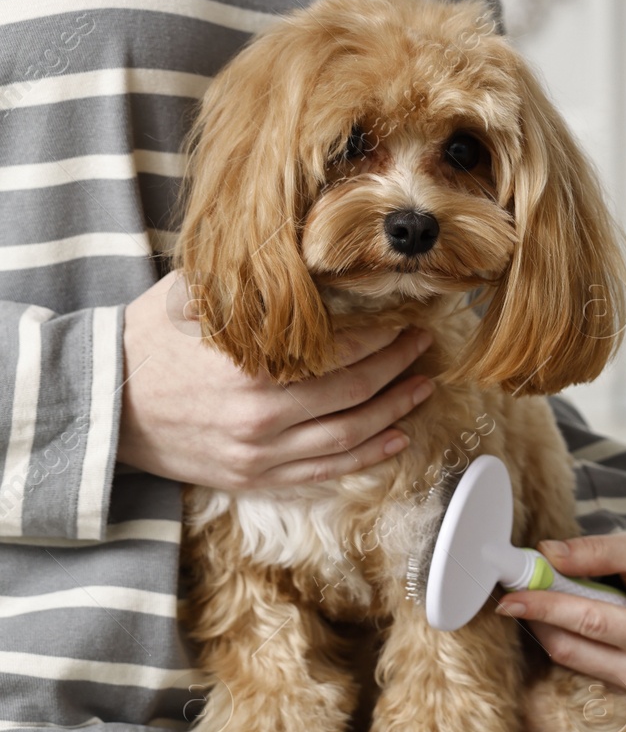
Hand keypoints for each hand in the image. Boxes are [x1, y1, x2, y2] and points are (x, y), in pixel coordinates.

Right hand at [117, 272, 435, 488]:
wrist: (95, 404)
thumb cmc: (143, 343)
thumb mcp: (193, 298)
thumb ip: (249, 285)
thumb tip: (302, 254)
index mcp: (251, 368)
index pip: (339, 351)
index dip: (381, 336)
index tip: (405, 319)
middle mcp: (262, 416)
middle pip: (354, 392)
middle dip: (398, 367)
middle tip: (423, 346)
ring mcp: (261, 453)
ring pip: (349, 436)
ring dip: (395, 411)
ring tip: (423, 388)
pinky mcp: (254, 477)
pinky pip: (326, 471)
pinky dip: (368, 456)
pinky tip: (397, 438)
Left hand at [496, 530, 625, 701]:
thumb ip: (599, 550)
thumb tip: (547, 555)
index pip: (590, 621)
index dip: (546, 606)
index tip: (510, 595)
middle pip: (571, 648)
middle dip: (538, 617)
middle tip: (516, 591)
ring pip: (569, 660)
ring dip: (547, 628)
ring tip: (546, 599)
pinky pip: (580, 669)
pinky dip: (565, 641)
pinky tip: (566, 622)